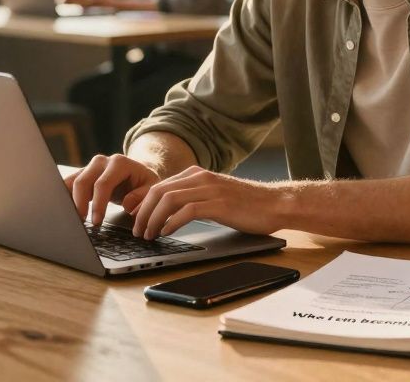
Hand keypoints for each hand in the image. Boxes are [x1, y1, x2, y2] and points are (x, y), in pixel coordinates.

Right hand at [63, 153, 161, 226]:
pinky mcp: (81, 175)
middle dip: (80, 203)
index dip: (98, 204)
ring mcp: (89, 167)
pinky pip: (68, 185)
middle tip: (81, 223)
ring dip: (68, 200)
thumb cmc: (144, 183)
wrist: (137, 173)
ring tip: (70, 219)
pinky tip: (64, 211)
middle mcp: (101, 162)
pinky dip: (64, 198)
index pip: (103, 184)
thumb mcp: (151, 188)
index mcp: (119, 163)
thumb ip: (143, 196)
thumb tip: (127, 205)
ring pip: (71, 181)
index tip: (97, 222)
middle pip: (83, 181)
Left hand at [132, 166, 288, 239]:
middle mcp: (201, 177)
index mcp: (197, 174)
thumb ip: (193, 198)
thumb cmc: (247, 205)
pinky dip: (171, 222)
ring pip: (168, 199)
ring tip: (148, 234)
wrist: (276, 203)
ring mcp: (210, 189)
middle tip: (137, 231)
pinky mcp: (219, 203)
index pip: (159, 185)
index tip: (133, 218)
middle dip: (142, 212)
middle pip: (159, 191)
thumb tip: (168, 214)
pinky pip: (187, 210)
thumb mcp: (214, 196)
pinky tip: (166, 232)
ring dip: (153, 218)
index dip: (141, 202)